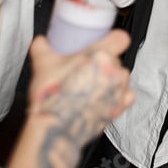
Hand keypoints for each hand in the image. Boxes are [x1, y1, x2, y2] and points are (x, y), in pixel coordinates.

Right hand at [28, 30, 133, 148]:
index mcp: (101, 54)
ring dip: (111, 78)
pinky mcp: (120, 108)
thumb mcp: (42, 63)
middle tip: (86, 69)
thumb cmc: (53, 96)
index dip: (114, 39)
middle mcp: (114, 71)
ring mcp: (119, 90)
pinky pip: (126, 95)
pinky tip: (103, 96)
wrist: (55, 129)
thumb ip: (42, 47)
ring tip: (91, 85)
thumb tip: (41, 41)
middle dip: (104, 62)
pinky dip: (119, 95)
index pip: (120, 39)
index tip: (106, 43)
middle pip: (117, 59)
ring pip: (122, 76)